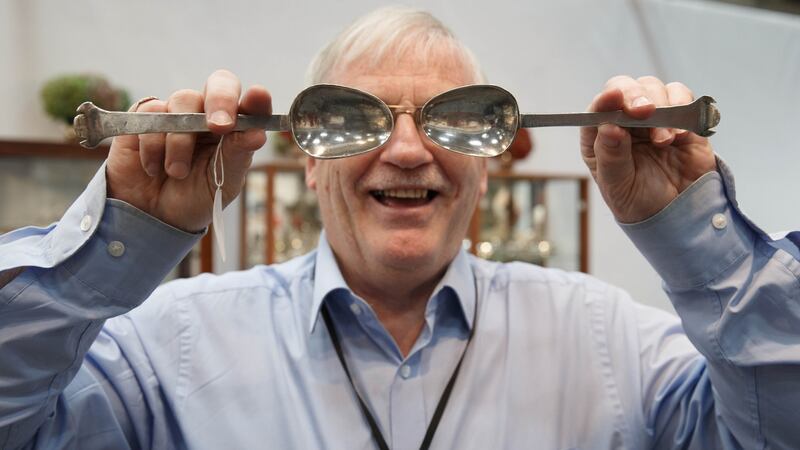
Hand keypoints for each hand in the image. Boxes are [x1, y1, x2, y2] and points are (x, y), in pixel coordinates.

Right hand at [106, 70, 269, 231]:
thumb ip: (237, 156)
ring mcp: (178, 112)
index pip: (251, 105)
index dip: (257, 98)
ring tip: (177, 173)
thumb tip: (257, 135)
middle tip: (219, 126)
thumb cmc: (194, 198)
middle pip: (219, 83)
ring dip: (180, 142)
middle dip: (221, 100)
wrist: (152, 216)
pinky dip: (153, 145)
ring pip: (183, 100)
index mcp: (235, 130)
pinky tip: (153, 168)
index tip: (258, 98)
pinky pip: (151, 113)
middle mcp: (209, 115)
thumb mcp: (222, 184)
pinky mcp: (146, 116)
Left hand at [580, 76, 715, 222]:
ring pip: (653, 87)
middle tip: (644, 111)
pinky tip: (681, 134)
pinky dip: (682, 106)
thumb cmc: (638, 200)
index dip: (604, 100)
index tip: (614, 98)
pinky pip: (682, 96)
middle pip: (624, 87)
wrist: (678, 213)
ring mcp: (652, 116)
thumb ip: (612, 156)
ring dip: (660, 107)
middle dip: (634, 94)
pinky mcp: (681, 117)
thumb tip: (609, 127)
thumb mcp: (618, 185)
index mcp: (600, 136)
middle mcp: (624, 121)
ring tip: (665, 140)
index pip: (596, 108)